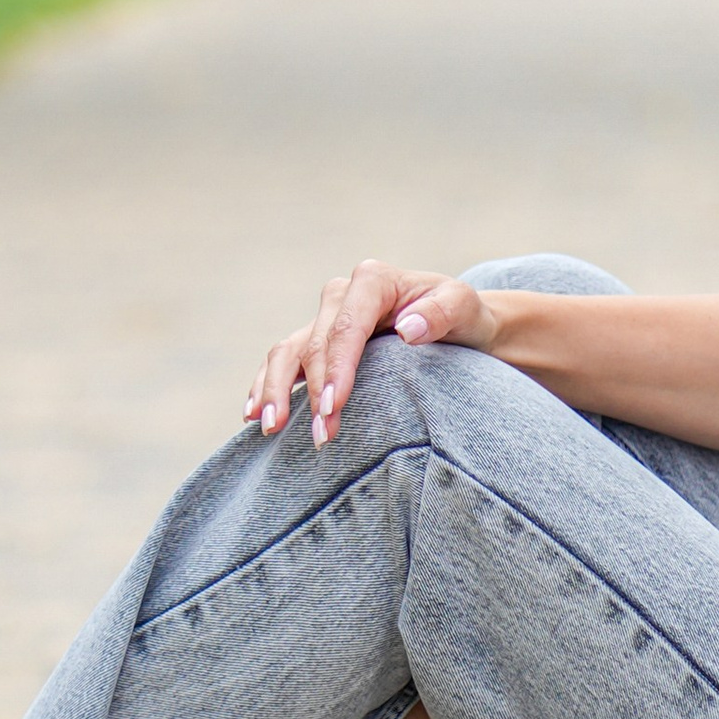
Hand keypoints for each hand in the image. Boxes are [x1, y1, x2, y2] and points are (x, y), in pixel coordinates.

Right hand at [246, 261, 501, 447]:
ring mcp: (325, 320)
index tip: (333, 406)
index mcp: (373, 281)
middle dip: (313, 392)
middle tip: (321, 436)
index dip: (336, 367)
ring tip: (271, 428)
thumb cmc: (465, 318)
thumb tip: (408, 329)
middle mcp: (342, 296)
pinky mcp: (316, 343)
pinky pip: (283, 362)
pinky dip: (264, 386)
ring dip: (274, 390)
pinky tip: (253, 415)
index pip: (347, 327)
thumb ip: (443, 313)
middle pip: (315, 344)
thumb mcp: (465, 309)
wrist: (459, 327)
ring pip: (287, 351)